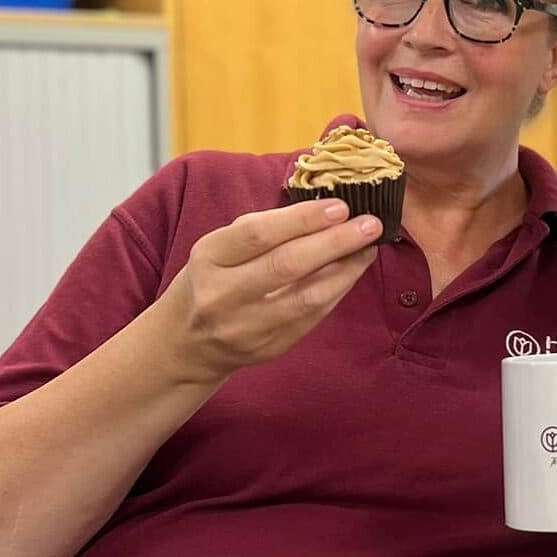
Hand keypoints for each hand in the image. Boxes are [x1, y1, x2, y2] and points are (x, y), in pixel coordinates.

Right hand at [158, 199, 381, 384]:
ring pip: (307, 298)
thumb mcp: (220, 246)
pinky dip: (337, 292)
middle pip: (287, 266)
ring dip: (346, 270)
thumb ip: (265, 227)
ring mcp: (246, 328)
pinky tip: (352, 271)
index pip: (259, 234)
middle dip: (335, 242)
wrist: (185, 343)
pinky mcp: (268, 349)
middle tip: (370, 224)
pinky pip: (313, 318)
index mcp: (209, 259)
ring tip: (369, 247)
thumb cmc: (211, 278)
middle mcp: (223, 296)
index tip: (341, 206)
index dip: (303, 219)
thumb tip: (326, 209)